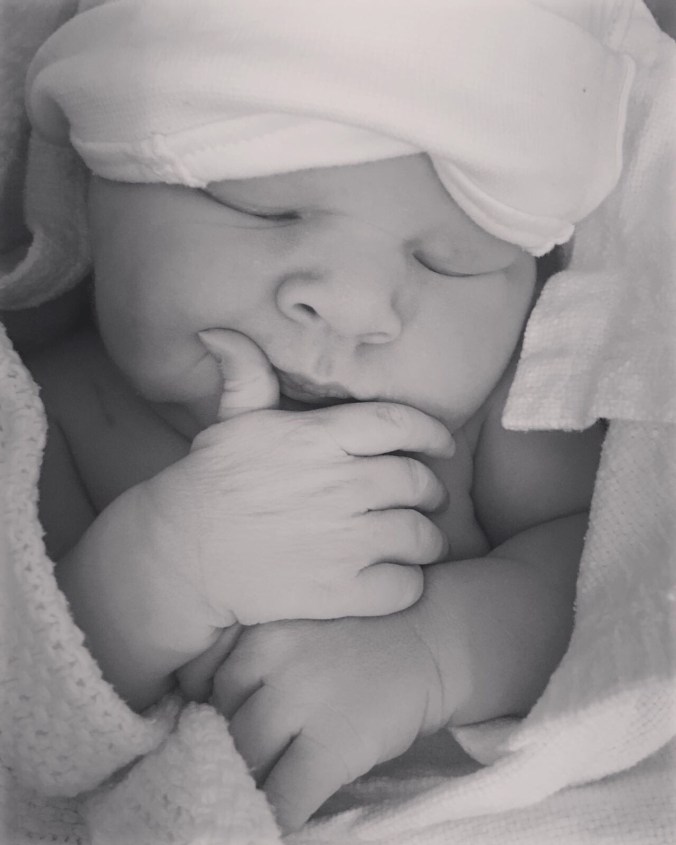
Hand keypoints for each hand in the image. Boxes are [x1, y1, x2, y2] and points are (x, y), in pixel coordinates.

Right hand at [137, 330, 453, 625]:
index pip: (398, 424)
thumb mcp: (231, 423)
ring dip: (427, 539)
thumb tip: (219, 329)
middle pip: (416, 482)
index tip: (442, 445)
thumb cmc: (210, 484)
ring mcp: (340, 541)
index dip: (432, 433)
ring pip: (419, 536)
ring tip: (419, 542)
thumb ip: (245, 376)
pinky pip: (403, 587)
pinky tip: (396, 578)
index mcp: (317, 439)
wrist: (180, 555)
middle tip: (428, 499)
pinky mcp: (337, 591)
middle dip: (431, 491)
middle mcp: (337, 485)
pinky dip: (409, 584)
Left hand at [210, 606, 454, 832]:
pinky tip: (280, 820)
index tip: (228, 729)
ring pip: (247, 763)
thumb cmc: (360, 639)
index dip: (219, 715)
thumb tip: (216, 723)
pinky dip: (277, 816)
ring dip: (251, 784)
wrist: (427, 641)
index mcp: (259, 634)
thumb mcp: (296, 629)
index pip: (209, 688)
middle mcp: (271, 662)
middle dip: (232, 751)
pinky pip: (284, 797)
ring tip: (260, 791)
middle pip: (224, 728)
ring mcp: (301, 702)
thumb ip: (255, 664)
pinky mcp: (332, 745)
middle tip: (247, 764)